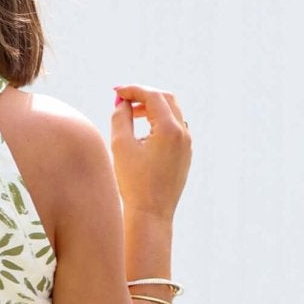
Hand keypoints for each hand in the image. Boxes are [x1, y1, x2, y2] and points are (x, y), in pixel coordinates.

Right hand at [111, 85, 191, 218]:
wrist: (151, 214)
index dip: (133, 90)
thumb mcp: (121, 146)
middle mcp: (183, 134)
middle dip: (144, 96)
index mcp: (170, 129)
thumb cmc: (133, 183)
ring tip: (131, 115)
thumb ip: (121, 118)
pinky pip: (175, 129)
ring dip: (152, 109)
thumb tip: (122, 103)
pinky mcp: (185, 155)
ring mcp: (187, 145)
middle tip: (124, 100)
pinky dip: (160, 122)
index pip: (153, 96)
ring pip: (172, 113)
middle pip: (166, 99)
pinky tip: (143, 133)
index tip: (116, 93)